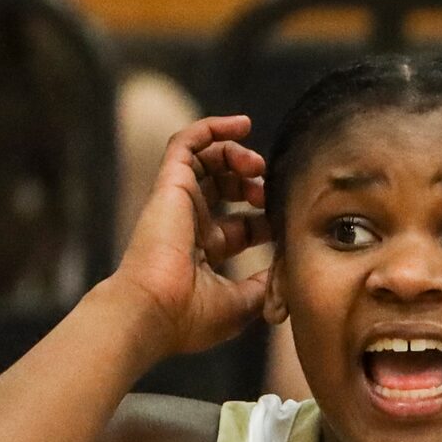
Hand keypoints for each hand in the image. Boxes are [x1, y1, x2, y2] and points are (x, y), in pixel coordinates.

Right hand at [106, 116, 269, 359]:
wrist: (154, 311)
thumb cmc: (191, 317)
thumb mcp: (242, 304)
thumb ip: (264, 286)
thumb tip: (287, 274)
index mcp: (205, 251)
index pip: (241, 226)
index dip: (267, 219)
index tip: (286, 223)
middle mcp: (190, 223)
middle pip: (224, 189)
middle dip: (253, 184)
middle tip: (270, 192)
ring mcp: (178, 202)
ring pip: (206, 161)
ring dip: (237, 155)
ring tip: (257, 165)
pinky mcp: (170, 184)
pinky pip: (186, 143)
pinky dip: (211, 128)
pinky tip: (241, 124)